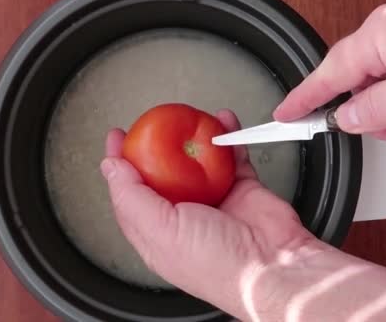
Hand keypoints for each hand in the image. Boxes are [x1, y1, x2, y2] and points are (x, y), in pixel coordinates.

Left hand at [101, 110, 327, 320]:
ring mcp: (215, 202)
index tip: (116, 140)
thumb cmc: (217, 264)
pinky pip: (233, 157)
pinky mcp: (243, 190)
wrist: (275, 267)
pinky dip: (229, 138)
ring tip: (187, 117)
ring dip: (194, 139)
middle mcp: (185, 218)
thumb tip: (110, 168)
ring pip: (199, 162)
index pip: (131, 195)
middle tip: (149, 123)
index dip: (121, 167)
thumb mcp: (160, 232)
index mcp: (159, 233)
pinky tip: (223, 122)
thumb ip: (132, 198)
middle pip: (163, 174)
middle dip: (154, 146)